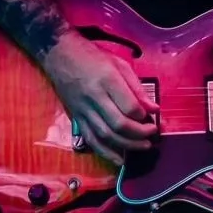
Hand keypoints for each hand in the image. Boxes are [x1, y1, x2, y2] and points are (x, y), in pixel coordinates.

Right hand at [41, 30, 158, 165]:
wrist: (59, 54)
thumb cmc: (92, 56)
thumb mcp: (119, 63)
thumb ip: (136, 87)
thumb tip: (153, 108)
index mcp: (107, 79)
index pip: (129, 106)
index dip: (144, 116)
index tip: (152, 116)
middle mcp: (94, 97)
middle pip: (119, 124)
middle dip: (139, 134)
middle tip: (151, 134)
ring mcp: (83, 109)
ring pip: (106, 135)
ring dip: (127, 145)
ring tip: (142, 146)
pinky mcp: (76, 117)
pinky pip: (91, 139)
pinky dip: (106, 152)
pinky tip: (120, 159)